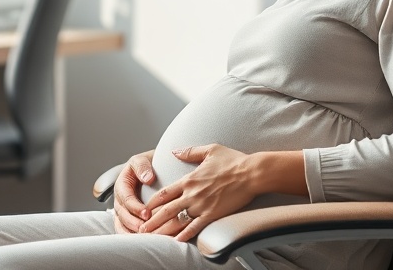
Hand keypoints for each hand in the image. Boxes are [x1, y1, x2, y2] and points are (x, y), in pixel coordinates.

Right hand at [112, 150, 155, 233]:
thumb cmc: (147, 166)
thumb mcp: (142, 160)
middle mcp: (119, 199)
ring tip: (145, 240)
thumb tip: (148, 178)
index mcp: (121, 184)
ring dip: (132, 234)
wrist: (150, 170)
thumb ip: (142, 166)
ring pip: (122, 226)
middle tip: (146, 229)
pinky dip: (132, 238)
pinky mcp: (126, 219)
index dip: (136, 207)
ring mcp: (121, 211)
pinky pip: (125, 231)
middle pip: (123, 215)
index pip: (126, 199)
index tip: (147, 214)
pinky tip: (143, 244)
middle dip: (134, 223)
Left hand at [139, 144, 257, 241]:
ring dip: (164, 230)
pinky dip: (185, 235)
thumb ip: (189, 152)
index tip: (143, 209)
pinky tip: (177, 241)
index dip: (152, 203)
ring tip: (153, 238)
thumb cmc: (233, 160)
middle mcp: (192, 194)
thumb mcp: (210, 150)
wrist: (251, 173)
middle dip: (152, 221)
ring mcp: (201, 205)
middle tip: (141, 230)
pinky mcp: (213, 214)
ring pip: (177, 221)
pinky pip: (196, 227)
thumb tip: (173, 151)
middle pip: (166, 210)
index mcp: (188, 180)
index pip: (164, 193)